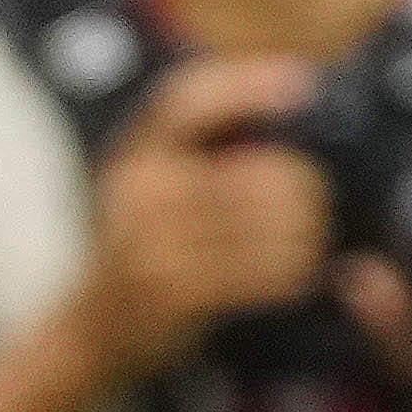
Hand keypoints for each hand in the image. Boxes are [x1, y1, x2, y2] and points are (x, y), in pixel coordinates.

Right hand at [58, 59, 332, 382]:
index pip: (186, 100)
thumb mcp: (150, 184)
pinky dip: (295, 271)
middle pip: (261, 172)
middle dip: (307, 190)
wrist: (92, 330)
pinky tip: (297, 273)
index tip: (303, 81)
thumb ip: (203, 147)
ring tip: (310, 243)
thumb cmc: (141, 247)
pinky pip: (265, 271)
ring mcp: (153, 243)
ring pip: (273, 222)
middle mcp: (141, 190)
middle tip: (319, 207)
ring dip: (308, 235)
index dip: (245, 84)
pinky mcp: (175, 292)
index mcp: (137, 152)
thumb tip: (291, 91)